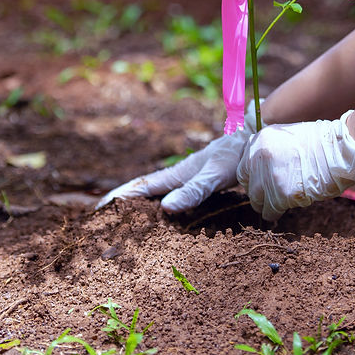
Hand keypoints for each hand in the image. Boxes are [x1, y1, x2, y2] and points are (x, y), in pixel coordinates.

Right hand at [95, 121, 253, 212]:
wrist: (255, 137)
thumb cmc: (235, 156)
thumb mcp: (213, 177)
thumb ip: (192, 191)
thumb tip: (166, 208)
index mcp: (177, 175)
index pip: (142, 187)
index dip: (121, 197)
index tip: (100, 207)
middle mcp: (180, 175)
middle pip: (146, 189)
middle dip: (125, 201)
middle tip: (105, 216)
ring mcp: (191, 176)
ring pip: (160, 191)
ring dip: (143, 202)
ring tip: (128, 217)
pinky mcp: (203, 179)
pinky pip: (177, 193)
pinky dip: (164, 202)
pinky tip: (167, 211)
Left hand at [236, 110, 354, 220]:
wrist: (341, 148)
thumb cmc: (321, 142)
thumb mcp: (287, 135)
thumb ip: (271, 149)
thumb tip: (262, 168)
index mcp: (260, 139)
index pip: (243, 166)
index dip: (252, 178)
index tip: (260, 184)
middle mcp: (259, 156)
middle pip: (247, 184)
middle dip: (257, 192)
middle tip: (268, 197)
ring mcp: (269, 175)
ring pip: (257, 199)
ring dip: (265, 205)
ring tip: (274, 208)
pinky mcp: (281, 193)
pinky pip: (271, 210)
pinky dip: (274, 214)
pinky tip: (280, 213)